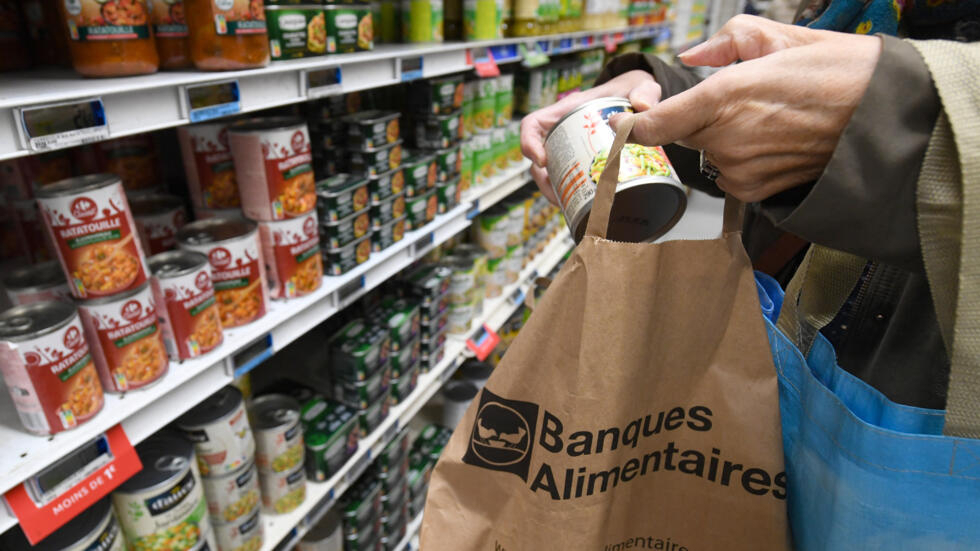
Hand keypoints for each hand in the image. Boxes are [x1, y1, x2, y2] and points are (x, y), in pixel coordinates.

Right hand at [520, 70, 661, 202]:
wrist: (638, 99)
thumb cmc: (631, 89)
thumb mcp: (639, 84)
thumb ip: (645, 90)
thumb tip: (643, 106)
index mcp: (567, 111)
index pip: (533, 125)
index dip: (529, 144)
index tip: (542, 162)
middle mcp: (563, 131)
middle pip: (537, 158)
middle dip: (543, 181)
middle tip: (559, 196)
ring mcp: (570, 149)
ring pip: (550, 174)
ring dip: (554, 192)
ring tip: (569, 206)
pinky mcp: (581, 163)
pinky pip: (567, 180)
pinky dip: (570, 196)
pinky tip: (582, 207)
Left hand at [611, 15, 880, 202]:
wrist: (885, 120)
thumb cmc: (840, 74)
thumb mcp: (782, 37)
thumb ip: (728, 42)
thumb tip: (693, 57)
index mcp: (725, 96)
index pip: (653, 123)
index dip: (633, 122)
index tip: (627, 117)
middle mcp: (726, 139)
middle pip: (681, 135)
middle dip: (691, 119)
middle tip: (736, 100)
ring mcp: (740, 170)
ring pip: (707, 154)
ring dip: (722, 138)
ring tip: (767, 119)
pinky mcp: (755, 191)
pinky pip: (729, 174)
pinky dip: (740, 160)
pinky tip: (774, 142)